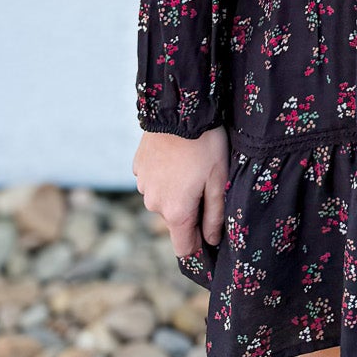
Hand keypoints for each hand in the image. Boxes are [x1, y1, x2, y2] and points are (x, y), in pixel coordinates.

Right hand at [132, 127, 229, 261]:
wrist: (179, 108)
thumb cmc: (206, 145)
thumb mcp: (218, 180)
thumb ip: (215, 215)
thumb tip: (211, 240)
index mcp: (175, 212)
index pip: (183, 248)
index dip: (198, 241)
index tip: (209, 224)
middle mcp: (153, 204)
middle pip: (175, 220)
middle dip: (190, 209)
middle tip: (205, 182)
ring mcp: (142, 185)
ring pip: (163, 199)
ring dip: (176, 191)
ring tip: (190, 165)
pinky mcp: (138, 168)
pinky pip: (154, 181)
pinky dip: (164, 176)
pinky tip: (176, 157)